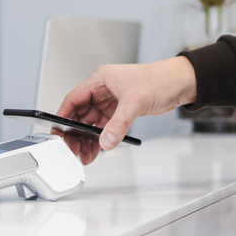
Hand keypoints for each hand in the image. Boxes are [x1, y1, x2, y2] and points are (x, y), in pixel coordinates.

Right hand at [56, 56, 196, 162]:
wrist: (178, 84)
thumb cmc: (158, 80)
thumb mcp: (134, 102)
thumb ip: (118, 124)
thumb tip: (106, 141)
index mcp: (100, 80)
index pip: (73, 99)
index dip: (63, 117)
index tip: (57, 133)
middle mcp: (102, 90)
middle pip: (80, 114)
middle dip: (76, 134)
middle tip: (74, 150)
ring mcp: (110, 101)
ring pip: (91, 123)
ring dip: (88, 139)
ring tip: (87, 155)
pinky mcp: (119, 110)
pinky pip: (104, 127)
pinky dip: (101, 138)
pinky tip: (99, 149)